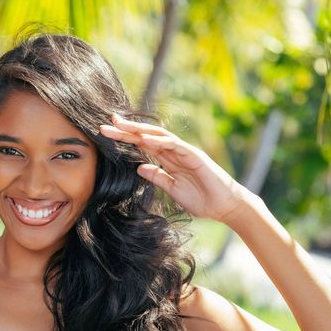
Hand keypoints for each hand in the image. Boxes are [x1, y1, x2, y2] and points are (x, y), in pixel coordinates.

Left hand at [99, 114, 256, 223]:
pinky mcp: (194, 156)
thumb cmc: (201, 200)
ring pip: (158, 136)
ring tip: (120, 125)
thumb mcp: (172, 190)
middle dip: (127, 130)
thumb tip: (139, 167)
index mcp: (168, 160)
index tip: (108, 132)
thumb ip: (158, 177)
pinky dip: (159, 141)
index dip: (126, 138)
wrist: (224, 207)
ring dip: (139, 130)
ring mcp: (184, 152)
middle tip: (106, 123)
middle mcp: (174, 152)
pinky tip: (144, 139)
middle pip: (146, 137)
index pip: (143, 145)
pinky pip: (174, 145)